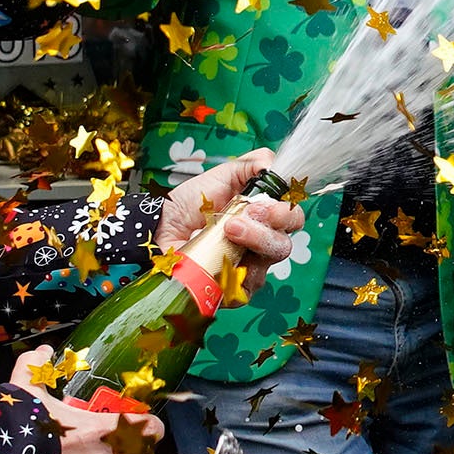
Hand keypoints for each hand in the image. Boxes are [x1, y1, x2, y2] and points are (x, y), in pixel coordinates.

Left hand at [160, 150, 305, 278]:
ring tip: (225, 229)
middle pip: (283, 246)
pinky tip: (218, 256)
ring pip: (266, 266)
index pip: (292, 220)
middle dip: (264, 231)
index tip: (262, 204)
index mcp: (265, 219)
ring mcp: (248, 269)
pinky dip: (233, 269)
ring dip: (249, 242)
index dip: (285, 213)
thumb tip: (272, 164)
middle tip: (239, 218)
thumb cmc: (191, 204)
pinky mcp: (233, 289)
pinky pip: (245, 286)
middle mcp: (260, 245)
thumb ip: (251, 164)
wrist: (161, 226)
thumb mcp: (222, 175)